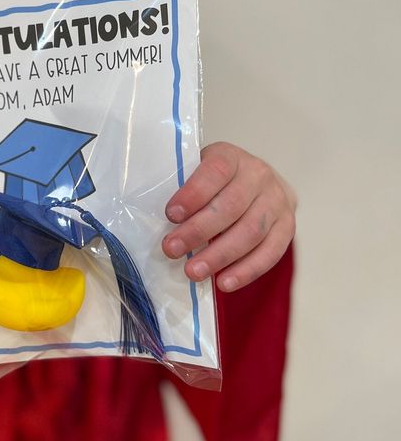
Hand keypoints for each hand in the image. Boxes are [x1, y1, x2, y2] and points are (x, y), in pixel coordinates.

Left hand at [161, 142, 295, 291]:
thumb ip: (182, 189)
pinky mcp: (287, 227)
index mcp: (231, 156)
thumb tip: (154, 220)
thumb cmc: (215, 184)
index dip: (193, 193)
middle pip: (232, 206)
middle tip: (172, 250)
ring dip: (220, 256)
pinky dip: (247, 271)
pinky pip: (271, 253)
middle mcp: (259, 175)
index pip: (215, 171)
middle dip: (199, 231)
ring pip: (251, 231)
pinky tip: (224, 283)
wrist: (257, 185)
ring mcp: (277, 201)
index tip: (170, 215)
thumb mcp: (197, 173)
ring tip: (193, 273)